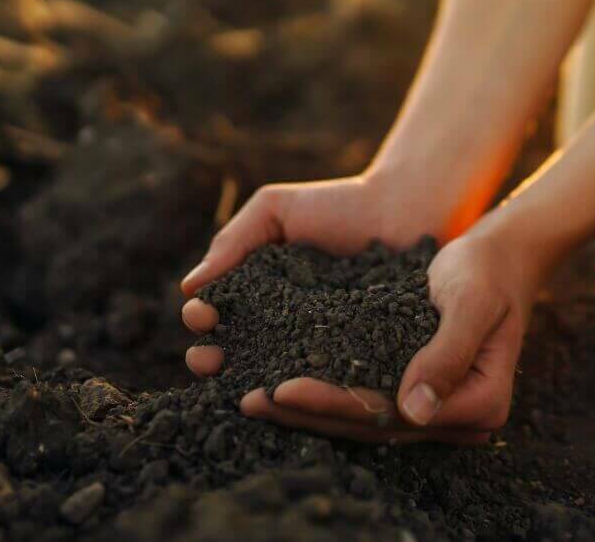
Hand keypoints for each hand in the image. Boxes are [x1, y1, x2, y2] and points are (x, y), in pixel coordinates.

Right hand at [179, 172, 445, 377]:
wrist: (405, 208)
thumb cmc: (339, 204)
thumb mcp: (276, 210)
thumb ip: (234, 240)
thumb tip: (189, 287)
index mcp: (258, 294)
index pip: (218, 315)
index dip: (202, 319)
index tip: (201, 315)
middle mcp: (282, 327)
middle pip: (237, 352)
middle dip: (214, 358)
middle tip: (208, 359)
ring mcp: (319, 347)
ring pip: (276, 373)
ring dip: (250, 382)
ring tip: (240, 383)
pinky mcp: (357, 360)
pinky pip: (328, 378)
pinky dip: (307, 388)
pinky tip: (291, 391)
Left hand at [236, 227, 539, 444]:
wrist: (503, 253)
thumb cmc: (489, 268)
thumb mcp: (471, 301)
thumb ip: (447, 353)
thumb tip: (415, 411)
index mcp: (481, 404)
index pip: (393, 414)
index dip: (335, 404)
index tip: (284, 387)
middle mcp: (458, 417)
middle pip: (372, 423)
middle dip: (308, 412)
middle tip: (251, 398)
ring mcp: (437, 406)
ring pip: (363, 416)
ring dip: (307, 409)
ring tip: (252, 396)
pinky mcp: (416, 387)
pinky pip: (364, 396)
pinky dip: (323, 390)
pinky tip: (279, 380)